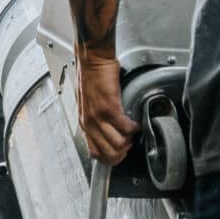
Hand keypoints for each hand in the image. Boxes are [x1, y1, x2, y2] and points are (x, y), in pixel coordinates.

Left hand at [76, 48, 133, 163]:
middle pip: (108, 153)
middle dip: (123, 153)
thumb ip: (96, 120)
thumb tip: (109, 133)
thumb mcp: (89, 104)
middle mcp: (89, 123)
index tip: (121, 154)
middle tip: (130, 144)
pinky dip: (133, 127)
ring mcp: (98, 116)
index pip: (95, 153)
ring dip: (129, 140)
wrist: (92, 60)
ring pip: (118, 144)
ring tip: (133, 132)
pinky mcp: (109, 107)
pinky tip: (135, 122)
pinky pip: (125, 127)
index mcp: (84, 123)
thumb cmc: (92, 78)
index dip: (111, 158)